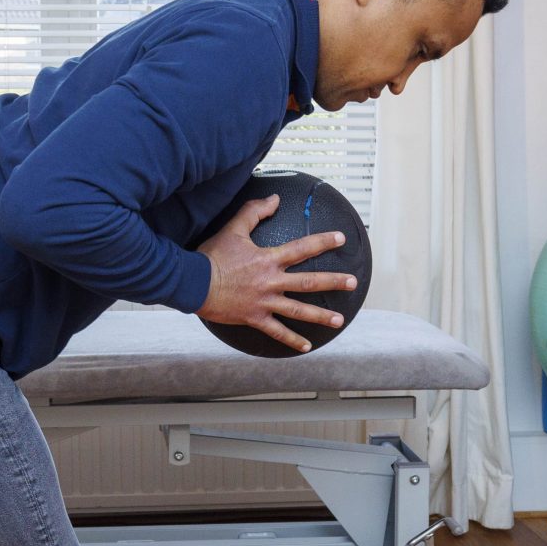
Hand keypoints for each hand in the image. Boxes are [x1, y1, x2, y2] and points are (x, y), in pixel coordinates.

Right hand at [194, 193, 359, 353]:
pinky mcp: (254, 318)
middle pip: (308, 282)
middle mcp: (271, 281)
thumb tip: (275, 199)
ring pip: (298, 310)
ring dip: (321, 316)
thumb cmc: (212, 256)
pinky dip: (292, 340)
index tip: (341, 238)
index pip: (302, 248)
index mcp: (268, 259)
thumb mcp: (233, 228)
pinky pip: (277, 332)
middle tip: (353, 283)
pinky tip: (306, 347)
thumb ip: (255, 212)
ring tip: (339, 320)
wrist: (193, 282)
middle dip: (333, 282)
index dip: (323, 241)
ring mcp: (264, 302)